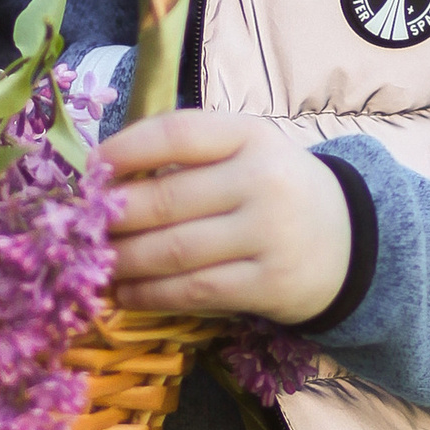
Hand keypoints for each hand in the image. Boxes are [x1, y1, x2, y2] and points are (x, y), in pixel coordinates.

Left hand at [101, 110, 350, 321]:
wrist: (348, 243)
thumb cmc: (276, 191)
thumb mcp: (246, 154)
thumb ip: (188, 157)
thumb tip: (106, 178)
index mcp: (252, 135)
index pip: (177, 134)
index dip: (126, 151)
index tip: (92, 169)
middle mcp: (264, 180)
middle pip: (167, 199)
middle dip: (113, 216)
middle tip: (81, 228)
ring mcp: (270, 234)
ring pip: (174, 251)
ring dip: (124, 260)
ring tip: (97, 263)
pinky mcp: (270, 284)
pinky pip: (194, 291)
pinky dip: (151, 295)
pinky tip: (127, 294)